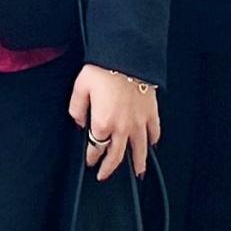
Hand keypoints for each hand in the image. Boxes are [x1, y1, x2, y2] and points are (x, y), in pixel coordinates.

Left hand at [70, 65, 158, 181]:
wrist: (127, 55)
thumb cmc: (103, 69)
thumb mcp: (80, 87)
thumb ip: (76, 108)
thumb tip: (78, 122)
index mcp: (102, 123)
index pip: (95, 148)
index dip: (91, 157)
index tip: (89, 161)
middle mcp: (122, 128)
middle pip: (116, 156)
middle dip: (110, 168)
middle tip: (105, 174)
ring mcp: (139, 123)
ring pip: (140, 150)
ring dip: (138, 164)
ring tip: (138, 172)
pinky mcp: (151, 113)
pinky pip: (154, 132)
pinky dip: (153, 141)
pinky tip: (151, 144)